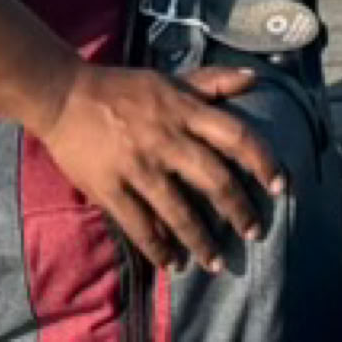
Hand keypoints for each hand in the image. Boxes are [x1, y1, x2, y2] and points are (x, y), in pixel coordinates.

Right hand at [37, 61, 283, 271]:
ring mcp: (138, 165)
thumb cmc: (121, 88)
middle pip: (215, 179)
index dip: (262, 161)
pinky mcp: (110, 186)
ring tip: (216, 263)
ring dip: (202, 241)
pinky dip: (159, 249)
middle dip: (239, 211)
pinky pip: (140, 226)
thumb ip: (212, 82)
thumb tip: (254, 78)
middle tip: (254, 233)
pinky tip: (171, 263)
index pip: (236, 135)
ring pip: (180, 212)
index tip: (279, 186)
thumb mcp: (168, 79)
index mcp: (182, 110)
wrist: (62, 94)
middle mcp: (166, 137)